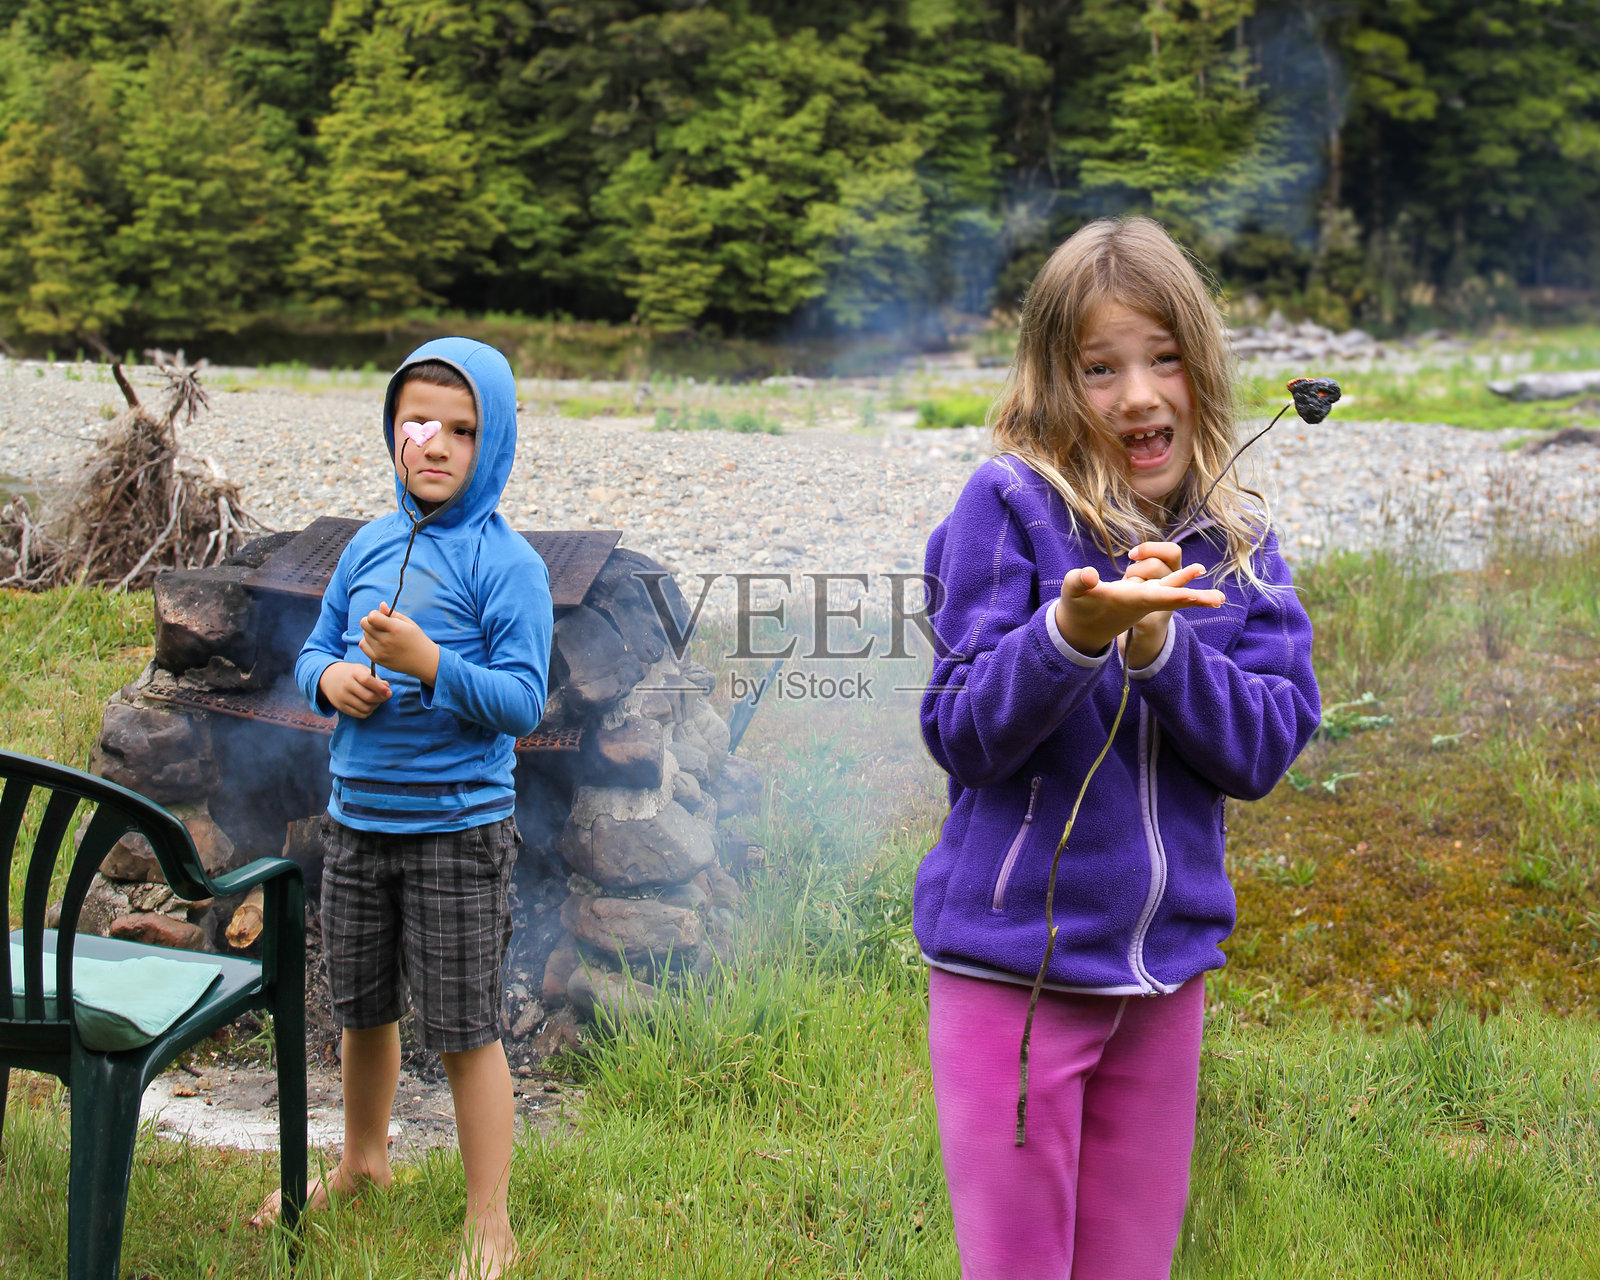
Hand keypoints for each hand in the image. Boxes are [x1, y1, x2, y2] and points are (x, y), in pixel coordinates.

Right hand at [318, 662, 391, 717]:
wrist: (329, 677)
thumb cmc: (352, 673)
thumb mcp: (363, 670)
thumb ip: (376, 678)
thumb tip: (387, 688)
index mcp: (353, 673)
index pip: (367, 680)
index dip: (380, 688)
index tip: (389, 692)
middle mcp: (346, 685)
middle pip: (368, 696)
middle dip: (381, 699)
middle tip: (385, 696)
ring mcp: (342, 697)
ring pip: (365, 707)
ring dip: (375, 706)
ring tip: (377, 701)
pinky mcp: (341, 707)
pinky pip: (359, 714)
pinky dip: (368, 712)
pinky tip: (369, 705)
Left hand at [360, 603, 441, 683]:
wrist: (423, 661)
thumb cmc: (416, 639)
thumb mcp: (408, 623)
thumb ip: (392, 613)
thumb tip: (381, 605)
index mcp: (396, 629)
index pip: (371, 617)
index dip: (375, 614)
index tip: (382, 617)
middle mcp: (387, 641)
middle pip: (365, 624)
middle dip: (371, 621)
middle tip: (381, 625)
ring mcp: (381, 652)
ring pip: (364, 634)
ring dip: (370, 632)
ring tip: (383, 635)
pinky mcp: (378, 660)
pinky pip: (363, 645)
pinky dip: (367, 641)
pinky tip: (377, 642)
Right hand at [1055, 540, 1223, 660]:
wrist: (1083, 628)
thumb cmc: (1077, 607)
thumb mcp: (1072, 593)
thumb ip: (1079, 582)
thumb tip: (1088, 575)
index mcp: (1127, 601)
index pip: (1154, 596)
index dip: (1174, 593)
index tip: (1194, 594)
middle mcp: (1141, 601)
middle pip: (1173, 599)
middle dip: (1195, 599)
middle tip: (1219, 600)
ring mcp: (1146, 598)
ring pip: (1174, 592)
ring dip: (1194, 591)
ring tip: (1219, 596)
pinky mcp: (1145, 593)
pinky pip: (1168, 587)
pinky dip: (1182, 581)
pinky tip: (1197, 572)